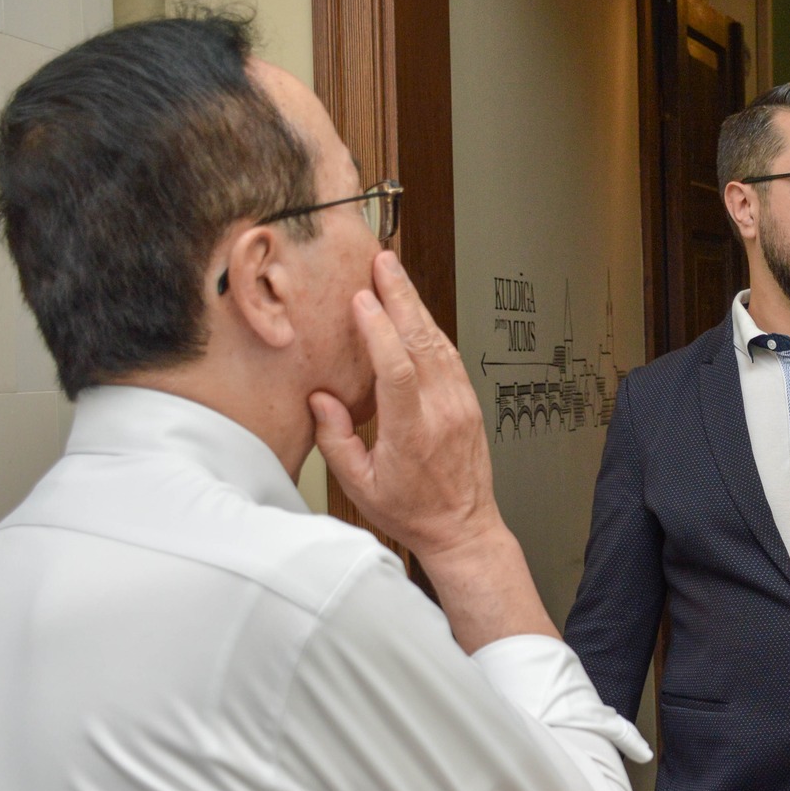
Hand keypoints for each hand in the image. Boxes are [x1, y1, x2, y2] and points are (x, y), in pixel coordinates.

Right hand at [310, 249, 502, 564]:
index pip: (397, 370)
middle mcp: (441, 412)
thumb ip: (337, 440)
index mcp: (412, 432)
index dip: (379, 331)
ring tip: (395, 275)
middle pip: (421, 342)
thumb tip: (321, 398)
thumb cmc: (412, 511)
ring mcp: (460, 404)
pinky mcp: (468, 402)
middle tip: (382, 263)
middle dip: (401, 297)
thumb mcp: (360, 485)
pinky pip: (449, 356)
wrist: (463, 527)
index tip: (361, 301)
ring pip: (438, 343)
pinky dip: (430, 328)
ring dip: (416, 305)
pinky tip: (416, 312)